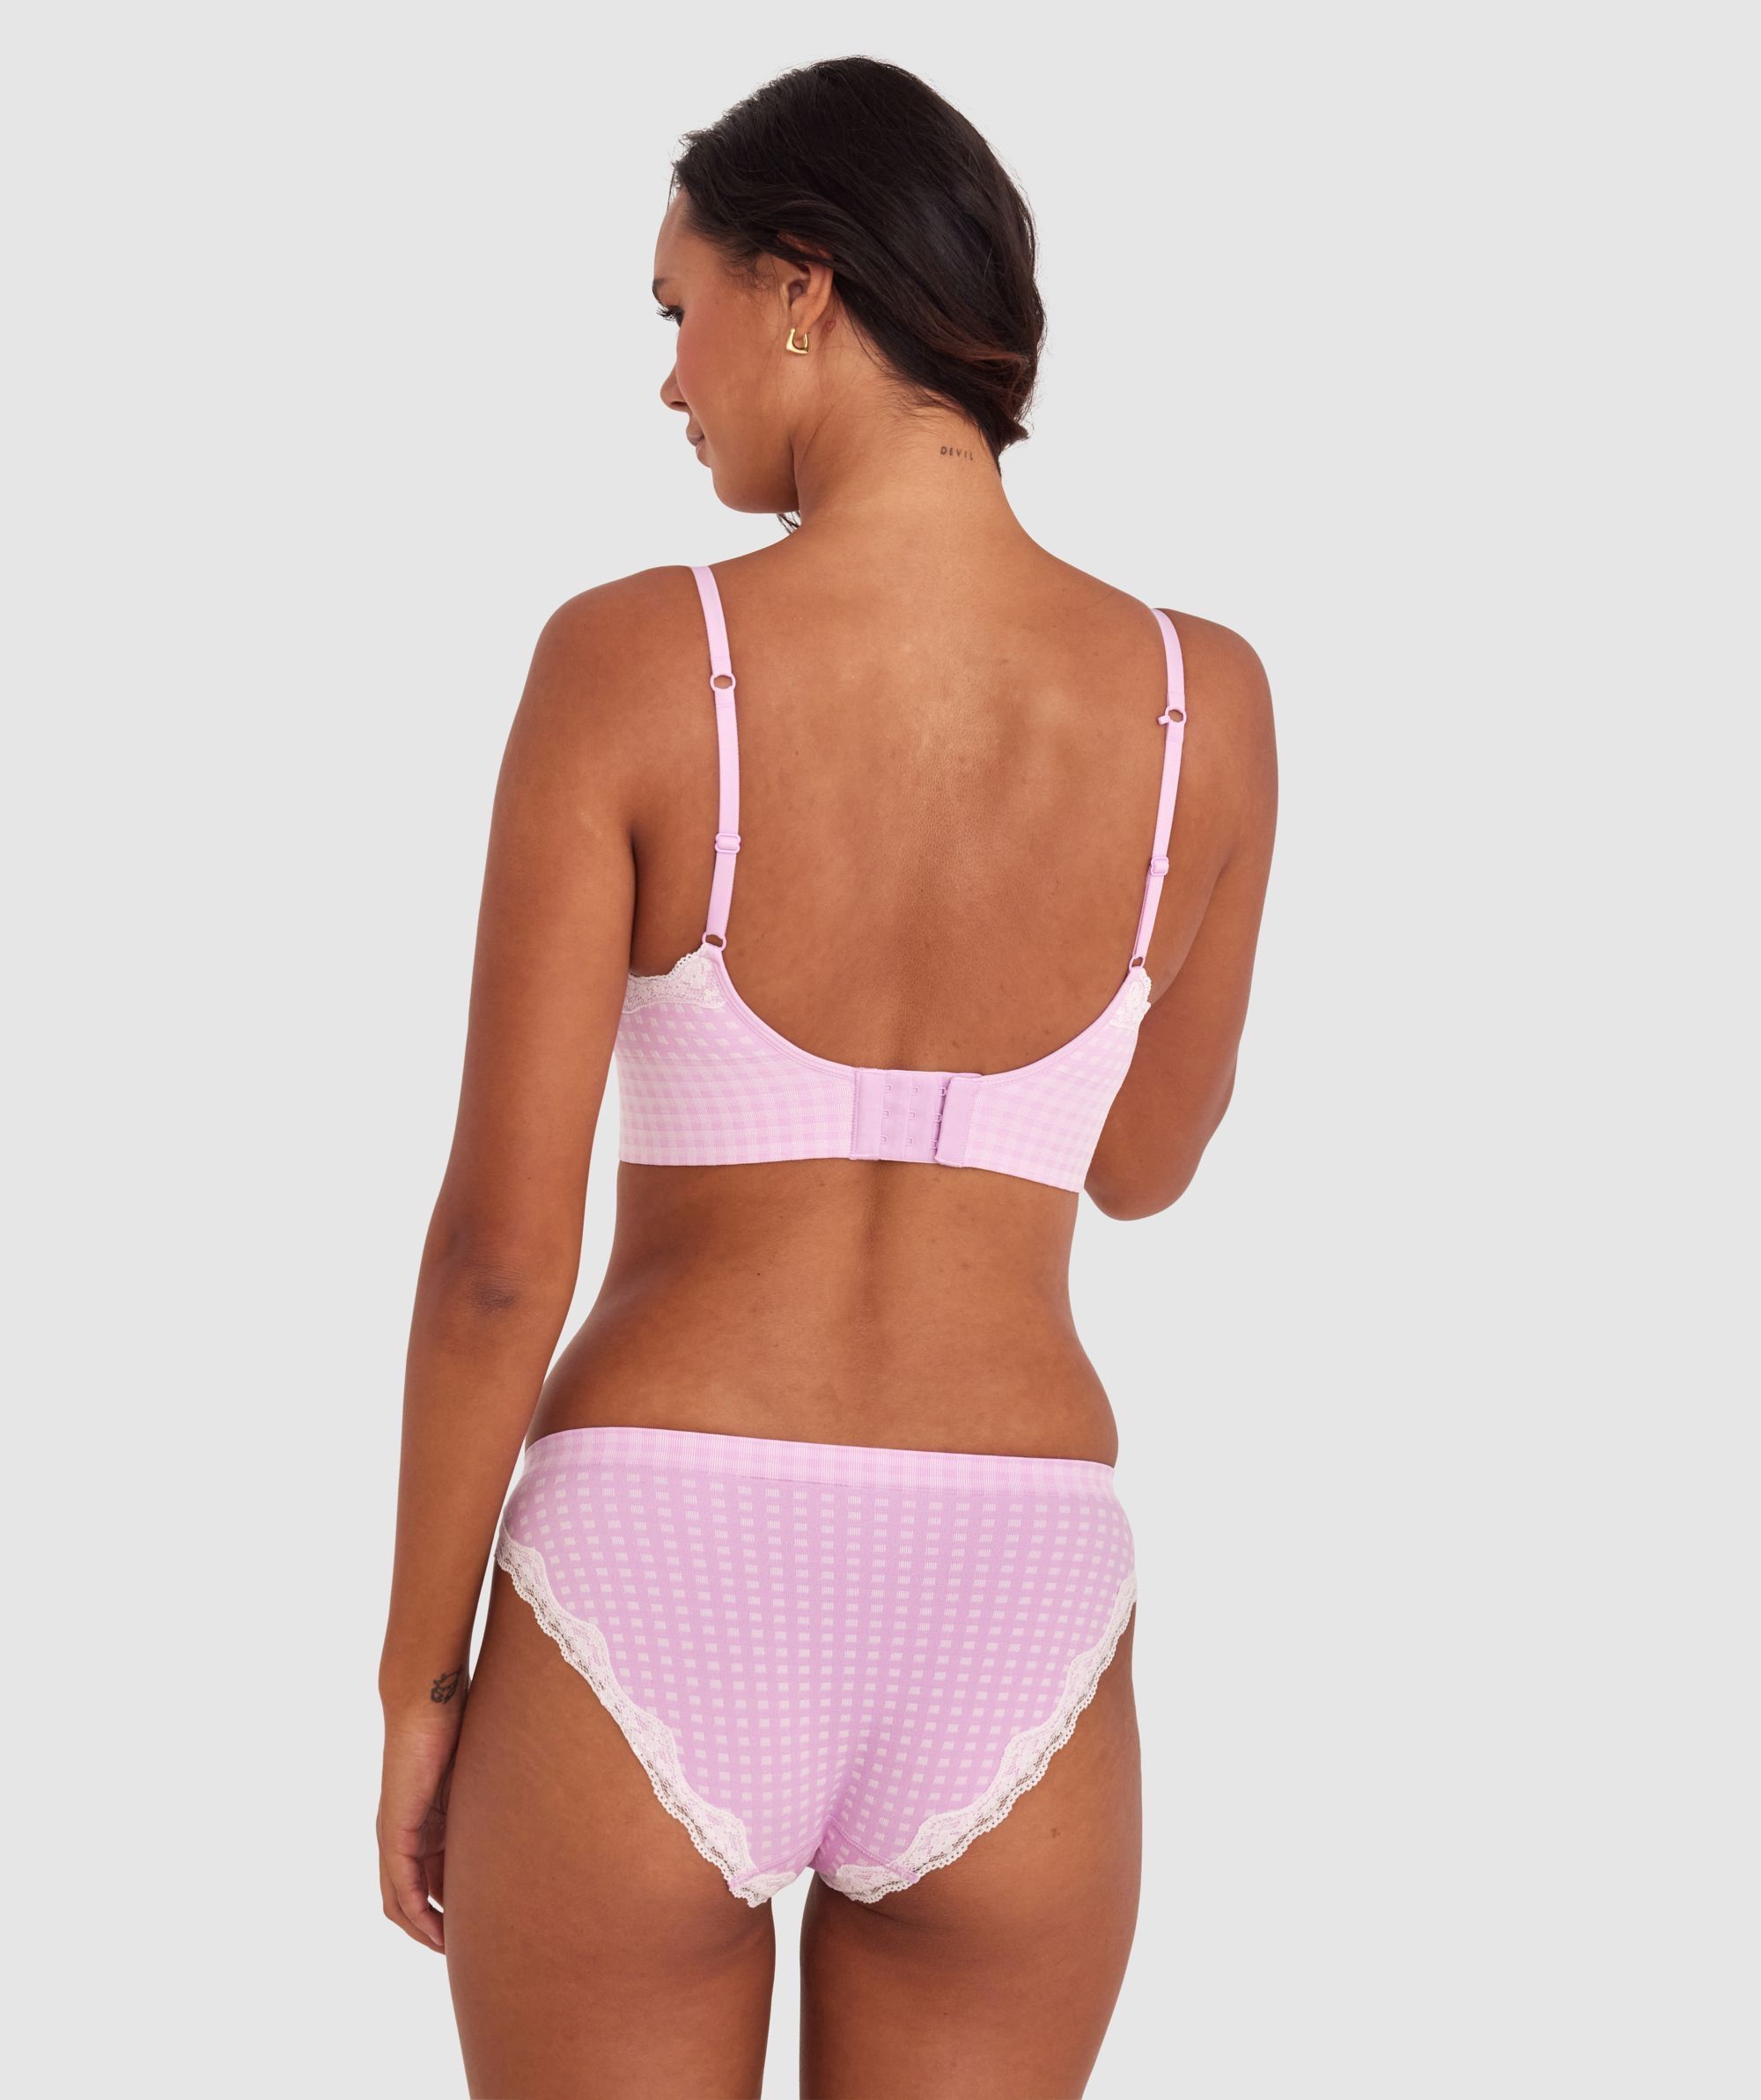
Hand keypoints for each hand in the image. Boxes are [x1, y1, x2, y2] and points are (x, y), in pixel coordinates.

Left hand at [377, 1690, 464, 1952]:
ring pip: (400, 1901)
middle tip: (465, 1952)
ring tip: (450, 1948)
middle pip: (410, 1901)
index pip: (428, 1884)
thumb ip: (487, 1811)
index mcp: (425, 1827)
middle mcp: (404, 1836)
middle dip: (432, 1930)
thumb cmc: (458, 1730)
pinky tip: (433, 1927)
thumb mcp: (476, 1784)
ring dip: (423, 1930)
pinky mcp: (395, 1830)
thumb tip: (525, 1828)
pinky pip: (400, 1885)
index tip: (474, 1931)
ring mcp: (396, 1834)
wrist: (429, 1703)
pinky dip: (415, 1910)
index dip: (446, 1914)